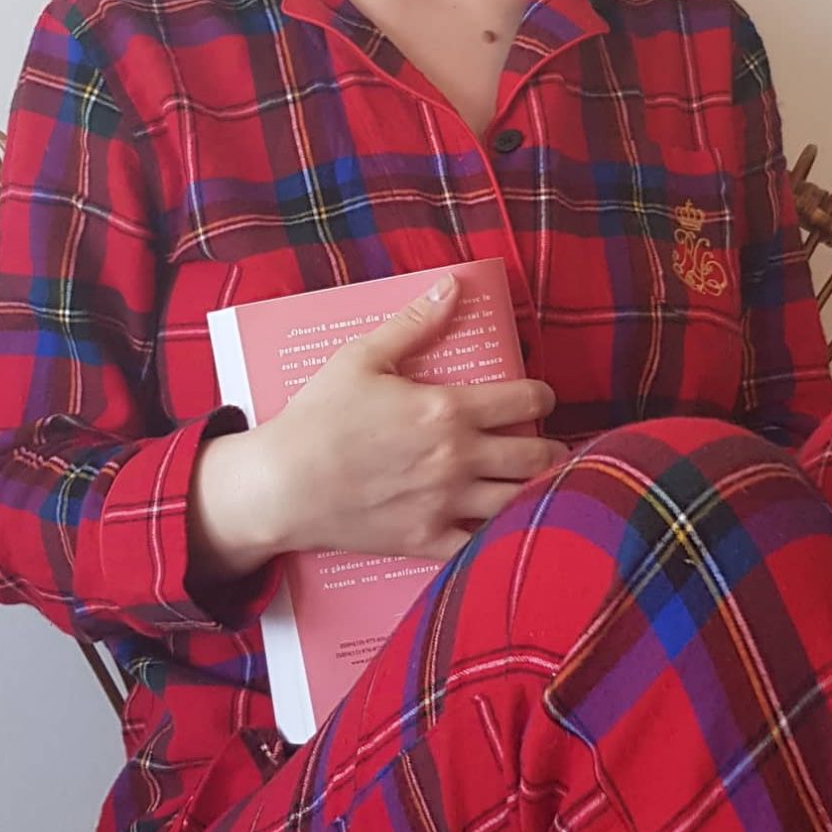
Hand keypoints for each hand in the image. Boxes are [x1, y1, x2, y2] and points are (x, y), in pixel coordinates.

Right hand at [260, 273, 567, 562]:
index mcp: (447, 409)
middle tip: (545, 444)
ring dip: (534, 489)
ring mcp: (444, 504)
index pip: (525, 400)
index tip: (539, 398)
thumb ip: (415, 322)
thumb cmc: (318, 417)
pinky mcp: (426, 540)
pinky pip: (481, 545)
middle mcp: (456, 458)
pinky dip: (499, 536)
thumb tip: (454, 286)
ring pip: (518, 501)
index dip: (542, 396)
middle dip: (549, 447)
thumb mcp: (362, 357)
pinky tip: (501, 526)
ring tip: (532, 483)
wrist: (281, 485)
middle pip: (535, 455)